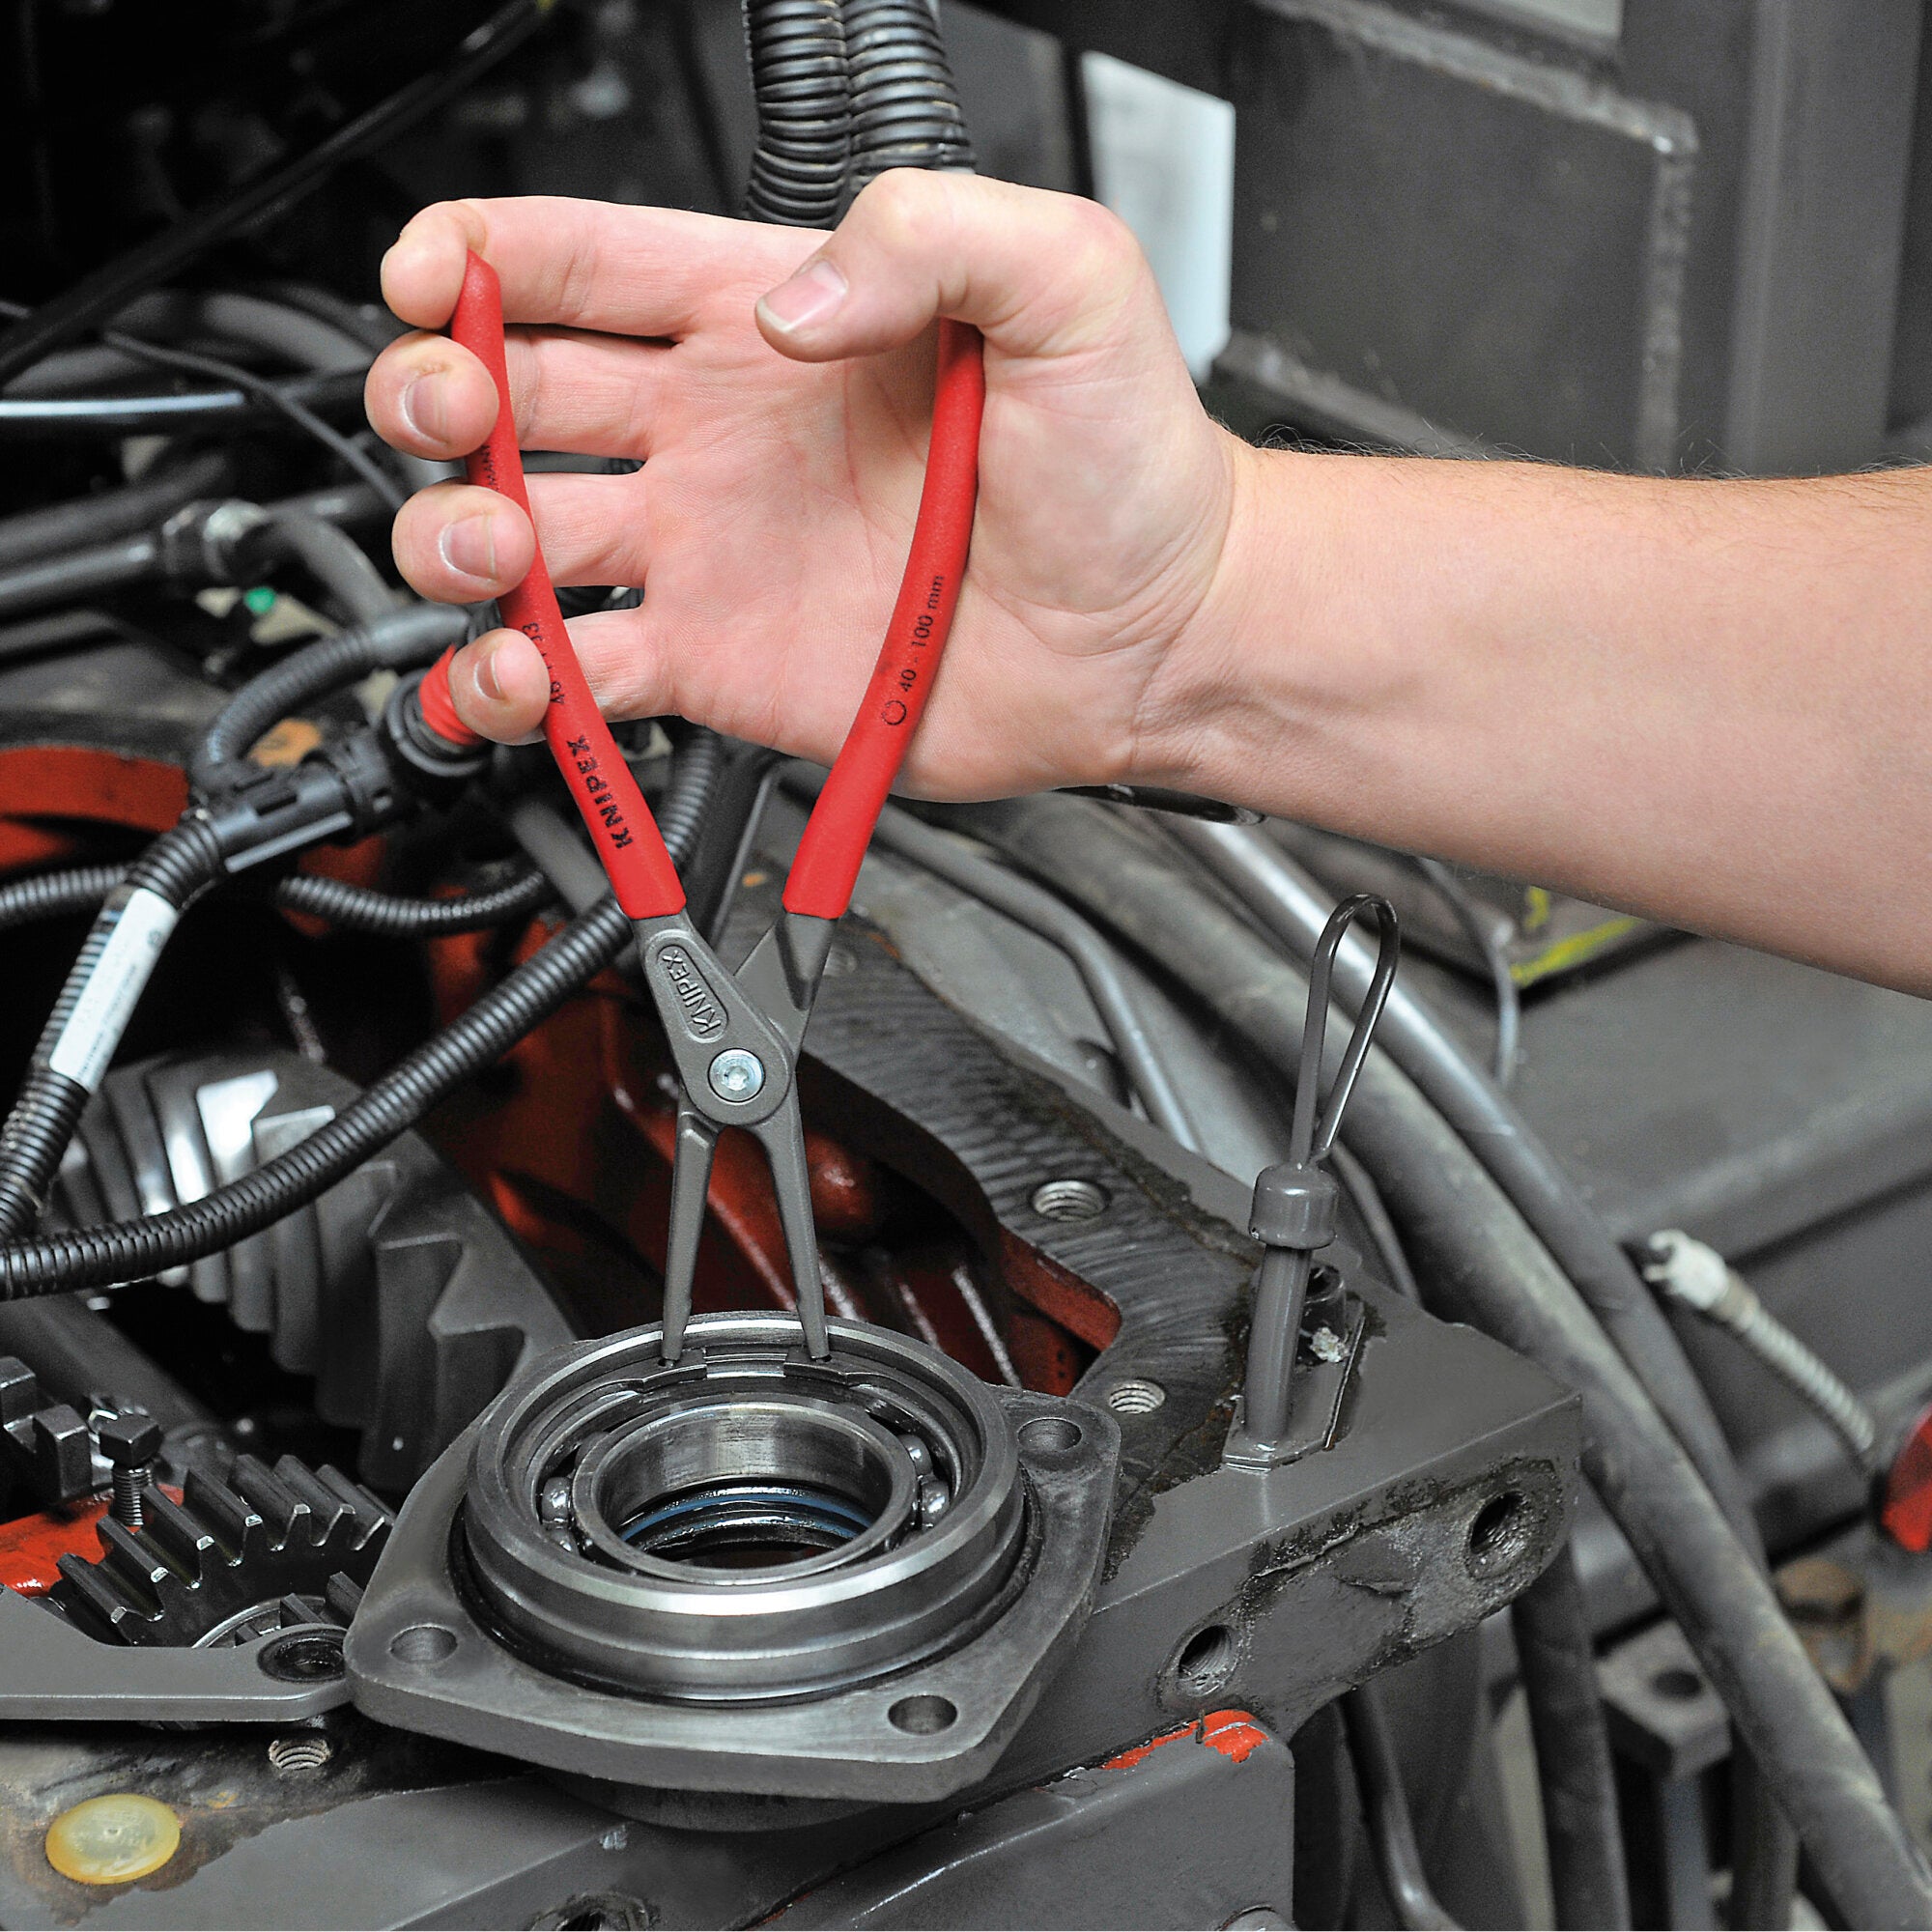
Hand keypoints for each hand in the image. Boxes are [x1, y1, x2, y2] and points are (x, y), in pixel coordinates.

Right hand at [365, 171, 1244, 798]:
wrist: (1158, 630)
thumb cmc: (1131, 461)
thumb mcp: (1066, 277)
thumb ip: (925, 233)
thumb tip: (790, 305)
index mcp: (767, 316)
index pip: (578, 263)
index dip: (478, 257)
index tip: (431, 279)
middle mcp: (716, 434)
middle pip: (508, 396)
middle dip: (439, 398)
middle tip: (456, 420)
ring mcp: (708, 555)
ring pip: (514, 540)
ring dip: (458, 543)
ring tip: (498, 554)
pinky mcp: (719, 667)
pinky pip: (579, 676)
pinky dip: (515, 688)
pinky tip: (517, 678)